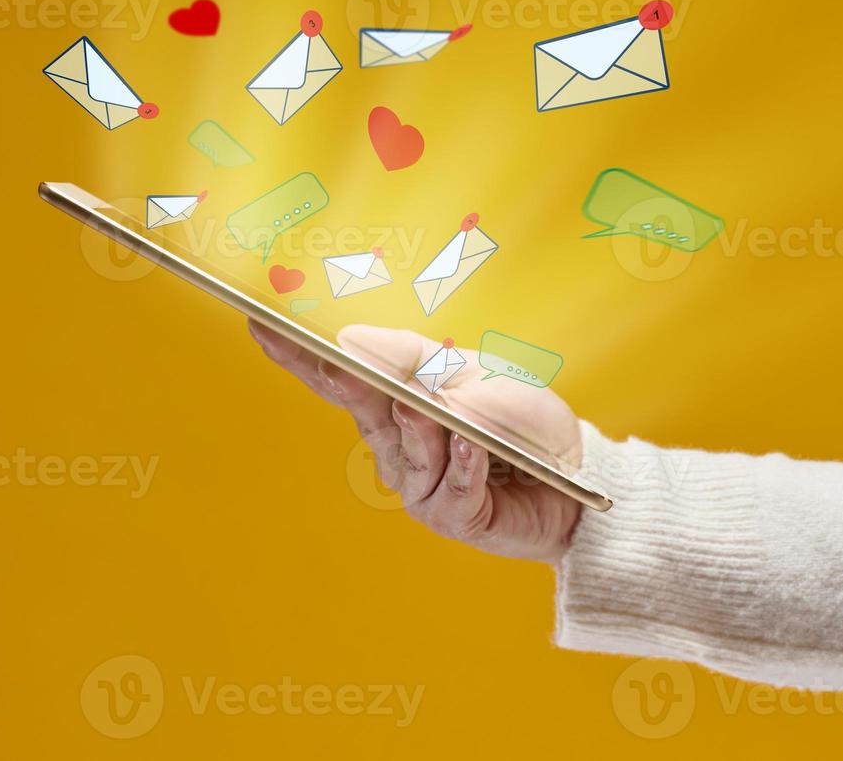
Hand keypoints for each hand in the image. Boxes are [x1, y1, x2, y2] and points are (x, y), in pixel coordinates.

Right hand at [248, 321, 582, 562]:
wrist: (579, 479)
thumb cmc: (522, 422)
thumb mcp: (479, 375)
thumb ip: (423, 364)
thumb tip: (355, 345)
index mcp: (395, 407)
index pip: (341, 377)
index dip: (301, 355)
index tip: (263, 325)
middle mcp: (397, 448)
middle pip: (366, 408)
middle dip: (350, 383)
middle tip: (336, 362)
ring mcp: (421, 487)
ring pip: (412, 447)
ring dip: (424, 424)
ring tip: (431, 407)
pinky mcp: (454, 517)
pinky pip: (455, 486)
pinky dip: (467, 463)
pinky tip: (477, 447)